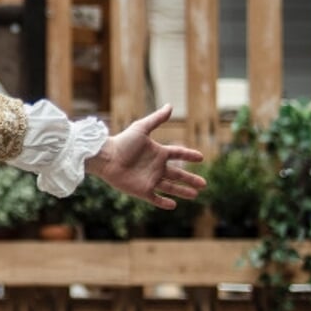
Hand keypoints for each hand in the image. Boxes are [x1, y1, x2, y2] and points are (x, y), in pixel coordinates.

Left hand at [84, 105, 205, 208]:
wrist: (106, 158)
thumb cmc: (122, 142)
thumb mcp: (141, 128)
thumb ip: (156, 119)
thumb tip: (170, 105)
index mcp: (158, 152)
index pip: (178, 153)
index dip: (189, 155)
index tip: (201, 157)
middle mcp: (156, 167)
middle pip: (178, 174)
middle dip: (191, 179)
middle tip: (204, 184)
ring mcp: (150, 180)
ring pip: (170, 187)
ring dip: (182, 191)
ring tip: (195, 195)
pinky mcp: (142, 191)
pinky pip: (155, 199)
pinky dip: (164, 203)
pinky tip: (173, 205)